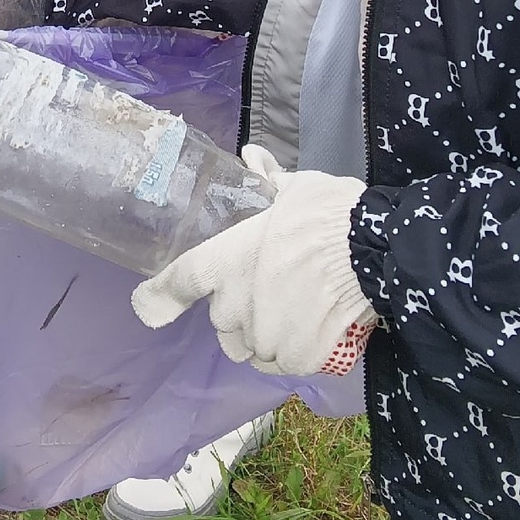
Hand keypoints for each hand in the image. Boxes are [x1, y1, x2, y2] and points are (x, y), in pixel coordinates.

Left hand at [131, 146, 375, 376]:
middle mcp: (233, 305)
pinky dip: (293, 351)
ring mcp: (262, 337)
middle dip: (240, 309)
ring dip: (264, 333)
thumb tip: (251, 158)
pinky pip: (282, 361)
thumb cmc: (327, 214)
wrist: (371, 251)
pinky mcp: (294, 359)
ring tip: (296, 311)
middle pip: (222, 320)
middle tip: (273, 288)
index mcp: (223, 261)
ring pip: (251, 346)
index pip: (177, 282)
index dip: (158, 296)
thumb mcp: (294, 186)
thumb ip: (266, 179)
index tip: (148, 306)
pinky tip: (315, 329)